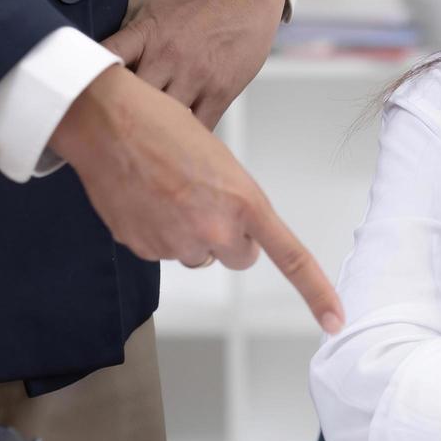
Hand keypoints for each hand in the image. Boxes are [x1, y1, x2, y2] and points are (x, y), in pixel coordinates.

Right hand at [48, 65, 344, 333]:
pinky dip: (157, 232)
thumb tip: (230, 228)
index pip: (290, 257)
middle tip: (206, 200)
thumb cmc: (164, 127)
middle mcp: (214, 229)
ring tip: (168, 192)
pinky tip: (145, 199)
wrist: (107, 121)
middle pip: (239, 258)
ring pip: (198, 255)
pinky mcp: (143, 248)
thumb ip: (234, 202)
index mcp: (243, 202)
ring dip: (190, 234)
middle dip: (229, 238)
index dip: (316, 292)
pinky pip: (163, 251)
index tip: (334, 319)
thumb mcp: (220, 161)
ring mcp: (176, 243)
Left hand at [102, 0, 285, 129]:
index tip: (79, 96)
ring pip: (164, 119)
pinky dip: (185, 138)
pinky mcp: (220, 92)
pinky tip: (175, 141)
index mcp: (145, 34)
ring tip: (140, 143)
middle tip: (110, 127)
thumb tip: (85, 38)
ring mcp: (195, 77)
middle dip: (118, 113)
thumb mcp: (151, 6)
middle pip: (131, 99)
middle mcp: (167, 57)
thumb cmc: (195, 6)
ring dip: (152, 131)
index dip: (88, 79)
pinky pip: (198, 128)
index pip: (107, 57)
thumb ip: (121, 26)